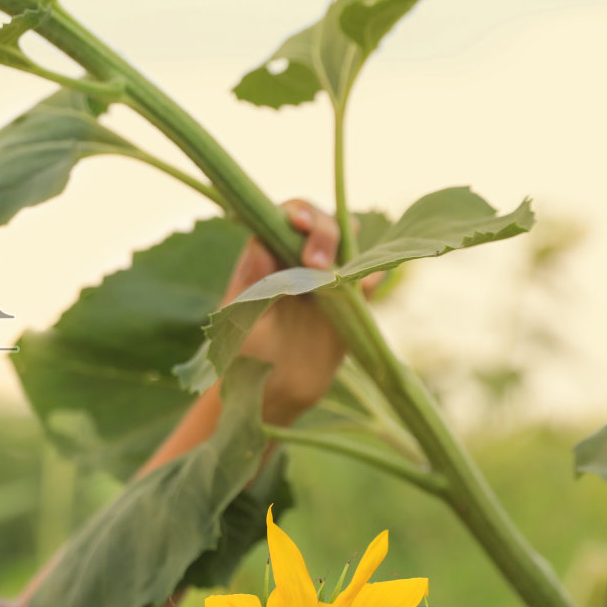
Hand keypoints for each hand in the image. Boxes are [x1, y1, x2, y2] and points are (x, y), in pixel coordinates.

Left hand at [225, 199, 378, 425]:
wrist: (269, 394)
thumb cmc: (242, 356)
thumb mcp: (236, 323)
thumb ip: (247, 287)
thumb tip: (260, 246)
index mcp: (265, 257)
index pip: (283, 218)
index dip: (296, 212)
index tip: (298, 224)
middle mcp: (296, 262)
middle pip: (320, 225)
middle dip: (323, 231)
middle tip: (315, 264)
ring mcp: (324, 281)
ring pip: (347, 246)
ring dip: (350, 247)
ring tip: (339, 271)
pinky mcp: (347, 305)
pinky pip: (365, 283)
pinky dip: (371, 277)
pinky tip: (369, 282)